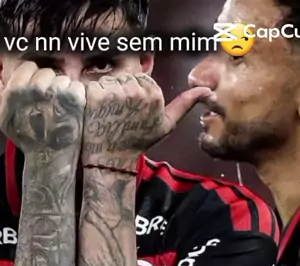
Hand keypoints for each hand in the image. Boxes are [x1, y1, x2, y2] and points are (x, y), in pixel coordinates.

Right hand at [0, 62, 85, 156]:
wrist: (46, 156)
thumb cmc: (21, 134)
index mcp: (16, 88)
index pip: (28, 66)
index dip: (31, 80)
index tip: (32, 97)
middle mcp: (35, 88)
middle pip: (45, 71)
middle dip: (46, 85)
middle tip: (45, 106)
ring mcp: (56, 93)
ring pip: (61, 78)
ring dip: (61, 91)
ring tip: (57, 110)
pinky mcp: (74, 99)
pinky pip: (76, 85)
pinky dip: (76, 96)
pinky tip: (68, 111)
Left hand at [82, 74, 210, 171]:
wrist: (112, 157)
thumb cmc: (138, 141)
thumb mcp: (166, 124)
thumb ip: (184, 103)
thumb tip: (206, 90)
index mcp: (154, 94)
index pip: (141, 75)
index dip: (135, 90)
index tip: (131, 108)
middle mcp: (136, 90)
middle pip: (125, 74)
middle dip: (121, 88)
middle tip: (119, 112)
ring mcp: (114, 92)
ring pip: (109, 79)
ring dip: (107, 92)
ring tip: (109, 113)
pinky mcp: (95, 95)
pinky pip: (94, 85)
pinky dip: (93, 96)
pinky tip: (97, 112)